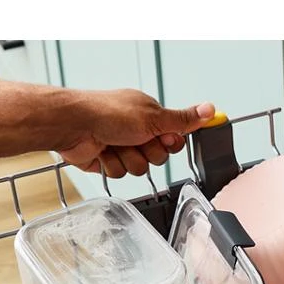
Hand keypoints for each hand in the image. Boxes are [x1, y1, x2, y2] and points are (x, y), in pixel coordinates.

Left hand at [58, 89, 214, 177]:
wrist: (74, 125)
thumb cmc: (108, 113)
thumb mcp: (154, 116)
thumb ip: (183, 119)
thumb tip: (210, 109)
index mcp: (149, 115)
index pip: (174, 139)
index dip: (169, 143)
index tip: (161, 137)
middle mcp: (136, 130)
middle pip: (158, 157)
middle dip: (147, 152)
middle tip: (134, 139)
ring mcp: (121, 146)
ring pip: (139, 168)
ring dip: (128, 158)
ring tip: (114, 144)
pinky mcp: (107, 160)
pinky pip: (120, 173)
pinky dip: (112, 164)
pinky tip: (103, 151)